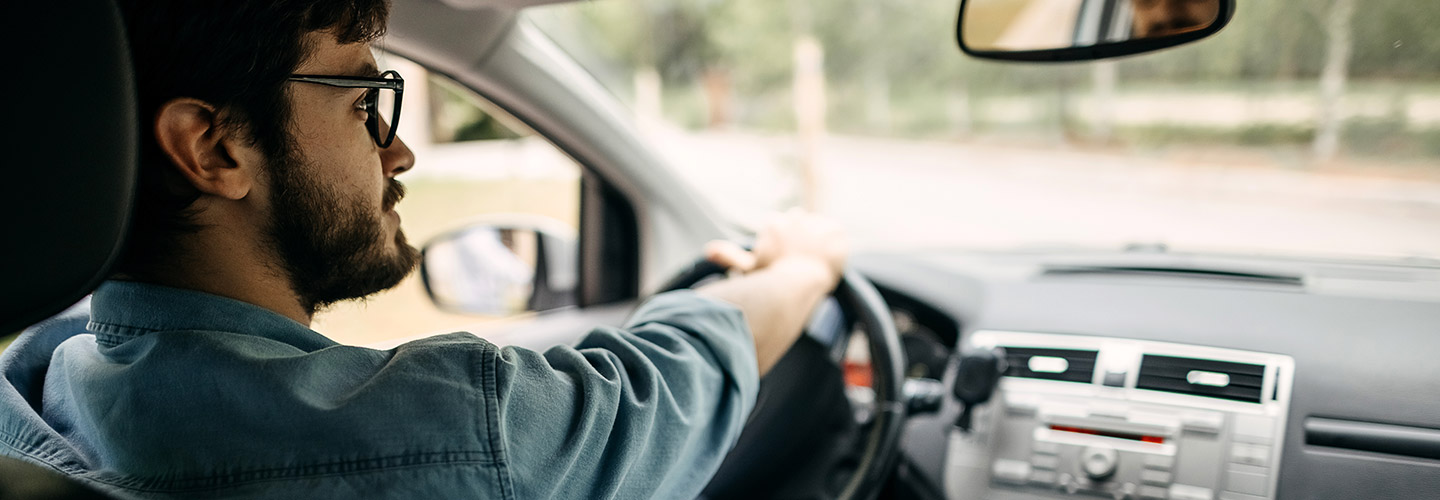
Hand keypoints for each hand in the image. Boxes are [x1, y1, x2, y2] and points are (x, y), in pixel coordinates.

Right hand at [704, 210, 847, 287]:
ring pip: (820, 229)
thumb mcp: (748, 269)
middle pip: (801, 223)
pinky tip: (830, 261)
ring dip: (820, 242)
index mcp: (773, 223)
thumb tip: (708, 250)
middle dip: (802, 238)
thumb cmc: (768, 280)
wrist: (797, 286)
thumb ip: (729, 257)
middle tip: (801, 260)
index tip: (784, 259)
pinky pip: (839, 236)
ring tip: (817, 262)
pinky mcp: (836, 232)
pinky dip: (837, 247)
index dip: (783, 243)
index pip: (780, 225)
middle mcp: (794, 218)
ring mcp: (815, 223)